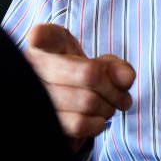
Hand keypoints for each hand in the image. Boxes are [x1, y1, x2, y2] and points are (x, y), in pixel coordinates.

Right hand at [25, 23, 134, 150]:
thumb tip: (126, 78)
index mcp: (48, 45)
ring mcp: (36, 97)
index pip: (43, 37)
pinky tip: (96, 120)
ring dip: (108, 108)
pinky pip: (79, 124)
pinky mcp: (43, 124)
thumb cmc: (83, 77)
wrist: (67, 106)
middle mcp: (34, 68)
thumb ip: (117, 67)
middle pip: (88, 74)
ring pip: (87, 102)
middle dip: (114, 89)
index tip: (36, 37)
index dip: (39, 36)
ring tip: (108, 107)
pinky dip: (97, 124)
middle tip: (123, 97)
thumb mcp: (103, 65)